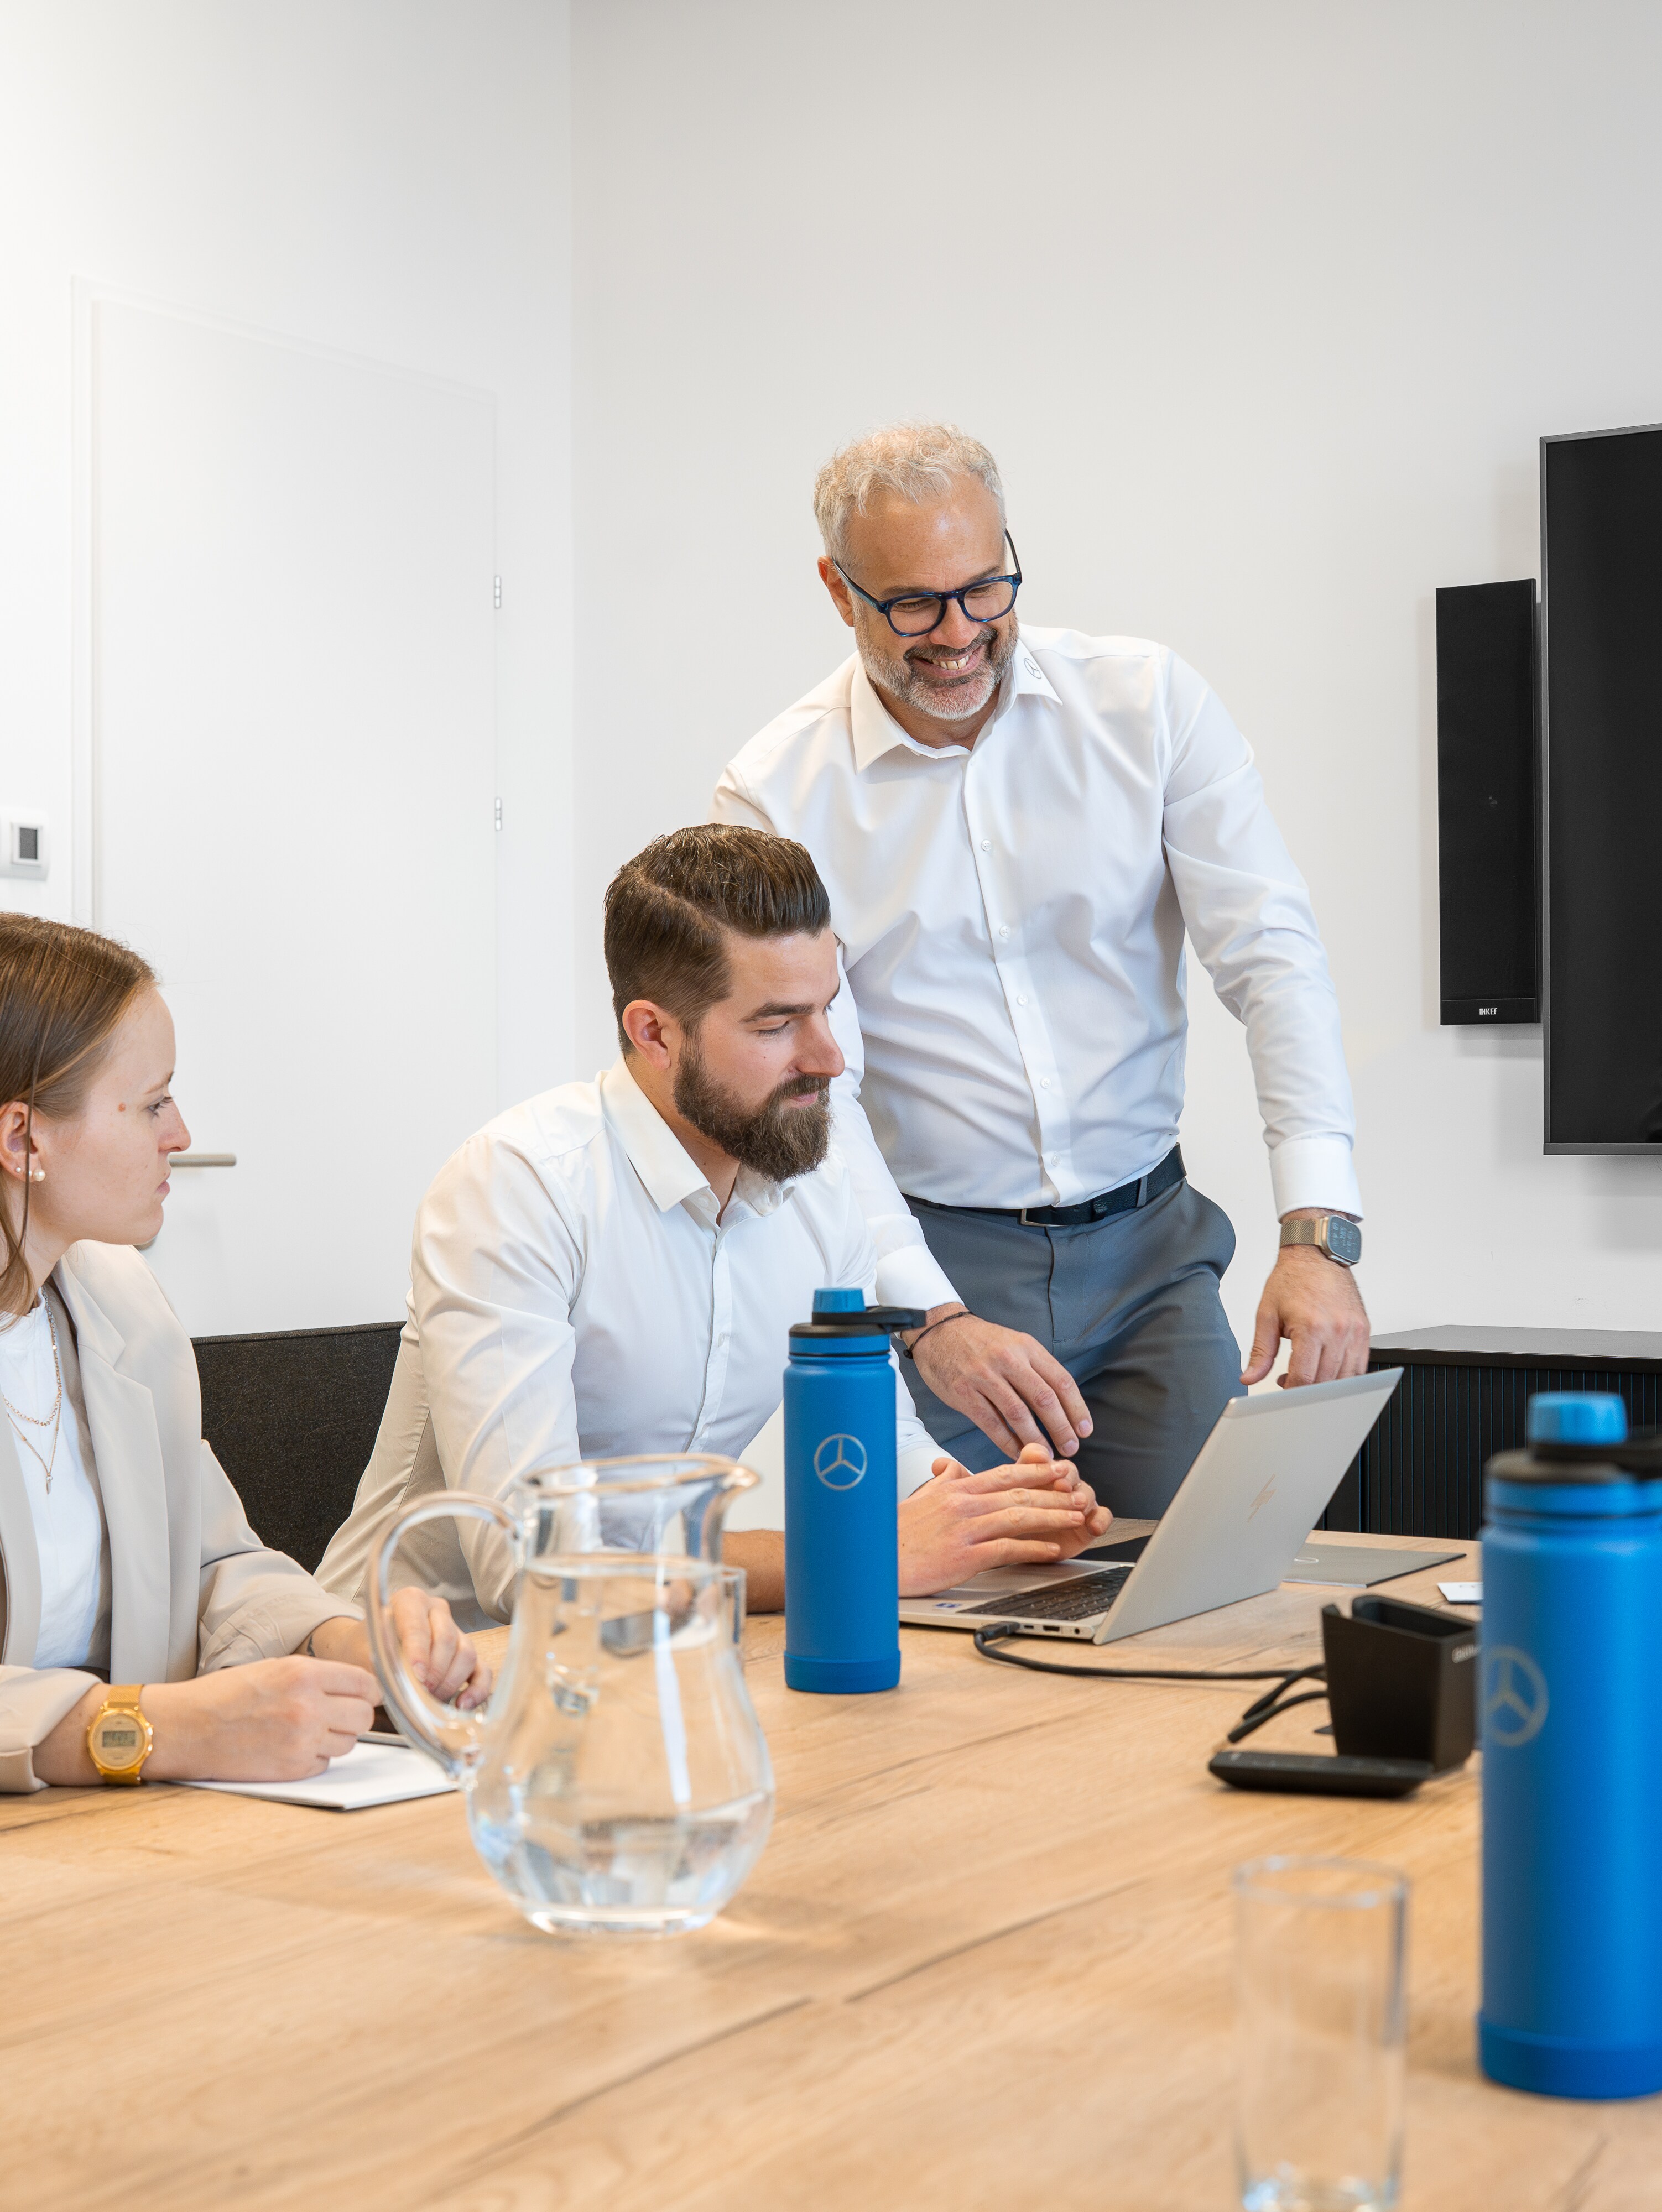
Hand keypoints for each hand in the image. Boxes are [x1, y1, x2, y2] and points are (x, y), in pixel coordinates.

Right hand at [140, 1656, 380, 1782]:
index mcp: (304, 1674)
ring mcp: (301, 1741)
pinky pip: (324, 1764)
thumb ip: (317, 1676)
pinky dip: (315, 1758)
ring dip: (335, 1737)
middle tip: (337, 1713)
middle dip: (355, 1715)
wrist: (186, 1728)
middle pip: (363, 1716)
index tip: (366, 1695)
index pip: (365, 1684)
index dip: (369, 1691)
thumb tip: (355, 1687)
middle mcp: (308, 1707)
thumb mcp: (275, 1667)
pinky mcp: (291, 1769)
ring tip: (306, 1729)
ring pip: (348, 1743)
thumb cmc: (224, 1695)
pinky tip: (291, 1746)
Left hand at [310, 1594, 491, 1711]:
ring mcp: (455, 1630)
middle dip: (435, 1671)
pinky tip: (463, 1705)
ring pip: (466, 1654)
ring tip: (431, 1699)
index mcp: (410, 1601)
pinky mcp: (465, 1654)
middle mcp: (436, 1611)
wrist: (365, 1650)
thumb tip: (408, 1680)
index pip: (418, 1626)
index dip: (419, 1652)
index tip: (416, 1676)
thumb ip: (385, 1662)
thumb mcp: (366, 1651)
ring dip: (450, 1681)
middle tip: (421, 1692)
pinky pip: (482, 1670)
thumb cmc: (365, 1648)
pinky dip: (476, 1689)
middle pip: (448, 1639)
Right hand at [897, 1442, 1113, 1596]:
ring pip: (1018, 1516)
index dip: (1035, 1470)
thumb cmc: (894, 1532)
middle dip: (1053, 1491)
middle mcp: (962, 1503)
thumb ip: (942, 1481)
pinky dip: (1032, 1548)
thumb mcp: (920, 1497)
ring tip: (1076, 1516)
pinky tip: (1051, 1549)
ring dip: (1052, 1516)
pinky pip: (1005, 1549)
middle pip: (1018, 1493)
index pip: (1003, 1473)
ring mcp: (963, 1528)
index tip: (1058, 1467)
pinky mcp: (963, 1555)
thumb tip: (951, 1465)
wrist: (873, 1559)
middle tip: (1079, 1489)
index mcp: (955, 1488)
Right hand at [907, 1306, 1092, 1458]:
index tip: (1085, 1431)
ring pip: (1018, 1415)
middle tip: (1071, 1449)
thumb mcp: (1014, 1343)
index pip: (1061, 1381)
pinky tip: (1017, 1453)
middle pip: (1044, 1399)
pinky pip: (991, 1424)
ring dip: (1036, 1440)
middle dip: (1061, 1429)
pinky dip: (1007, 1442)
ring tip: (1047, 1456)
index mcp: (1026, 1347)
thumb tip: (1062, 1405)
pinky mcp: (964, 1393)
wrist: (939, 1330)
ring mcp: (985, 1377)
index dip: (1077, 1409)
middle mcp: (1008, 1360)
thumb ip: (1036, 1369)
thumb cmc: (982, 1342)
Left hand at [1241, 1234, 1369, 1387]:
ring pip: (1346, 1378)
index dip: (1291, 1391)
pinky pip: (1360, 1365)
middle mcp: (1337, 1331)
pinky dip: (1345, 1375)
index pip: (1305, 1378)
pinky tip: (1327, 1368)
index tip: (1283, 1388)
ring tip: (1308, 1373)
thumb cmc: (1292, 1280)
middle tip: (1291, 1381)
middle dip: (1307, 1390)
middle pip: (1326, 1382)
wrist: (1315, 1255)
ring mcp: (1355, 1331)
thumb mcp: (1267, 1315)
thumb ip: (1260, 1352)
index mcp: (1311, 1327)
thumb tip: (1249, 1376)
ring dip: (1327, 1385)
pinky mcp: (1364, 1330)